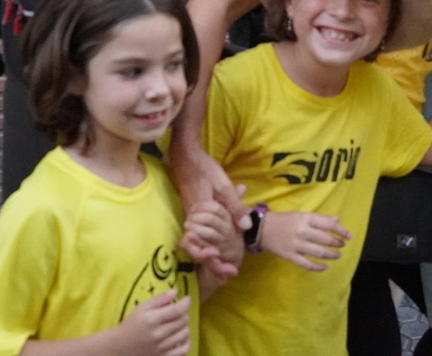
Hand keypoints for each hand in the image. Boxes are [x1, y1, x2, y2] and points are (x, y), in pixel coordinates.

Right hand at [115, 290, 190, 355]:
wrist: (120, 347)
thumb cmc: (131, 325)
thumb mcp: (141, 308)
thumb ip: (159, 299)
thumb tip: (175, 291)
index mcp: (152, 319)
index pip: (177, 310)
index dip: (186, 303)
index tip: (187, 299)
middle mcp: (159, 334)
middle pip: (183, 320)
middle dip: (184, 313)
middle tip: (178, 311)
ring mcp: (162, 348)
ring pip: (185, 333)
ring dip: (184, 326)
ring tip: (178, 323)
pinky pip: (184, 350)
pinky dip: (187, 342)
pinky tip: (182, 336)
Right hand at [169, 141, 250, 279]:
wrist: (185, 155)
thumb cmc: (204, 169)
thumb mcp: (222, 186)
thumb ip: (234, 207)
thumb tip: (246, 227)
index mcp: (199, 219)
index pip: (203, 250)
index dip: (215, 265)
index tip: (227, 273)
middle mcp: (191, 222)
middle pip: (200, 250)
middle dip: (214, 265)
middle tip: (228, 276)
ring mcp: (190, 217)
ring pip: (199, 243)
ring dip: (211, 254)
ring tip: (225, 268)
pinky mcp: (191, 212)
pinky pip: (199, 233)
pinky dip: (208, 241)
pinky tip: (218, 245)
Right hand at [259, 211, 351, 271]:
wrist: (263, 228)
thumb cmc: (285, 220)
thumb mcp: (302, 215)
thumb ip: (320, 218)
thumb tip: (337, 220)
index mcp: (306, 218)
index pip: (328, 225)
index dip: (341, 231)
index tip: (349, 236)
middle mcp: (302, 231)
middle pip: (325, 239)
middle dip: (337, 243)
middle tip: (342, 245)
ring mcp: (296, 245)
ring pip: (319, 253)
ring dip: (331, 255)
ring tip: (338, 255)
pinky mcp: (290, 256)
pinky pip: (307, 264)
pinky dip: (318, 267)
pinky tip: (325, 267)